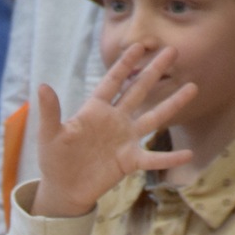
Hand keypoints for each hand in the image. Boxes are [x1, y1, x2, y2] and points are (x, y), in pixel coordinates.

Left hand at [32, 44, 197, 217]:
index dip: (125, 64)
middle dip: (154, 71)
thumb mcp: (49, 135)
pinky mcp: (130, 161)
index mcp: (95, 111)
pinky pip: (153, 158)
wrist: (64, 188)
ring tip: (193, 87)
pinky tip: (188, 154)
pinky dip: (170, 158)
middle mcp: (115, 120)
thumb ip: (50, 112)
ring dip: (172, 104)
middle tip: (173, 51)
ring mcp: (126, 139)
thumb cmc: (55, 159)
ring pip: (153, 118)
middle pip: (138, 91)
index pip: (113, 82)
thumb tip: (41, 86)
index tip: (140, 45)